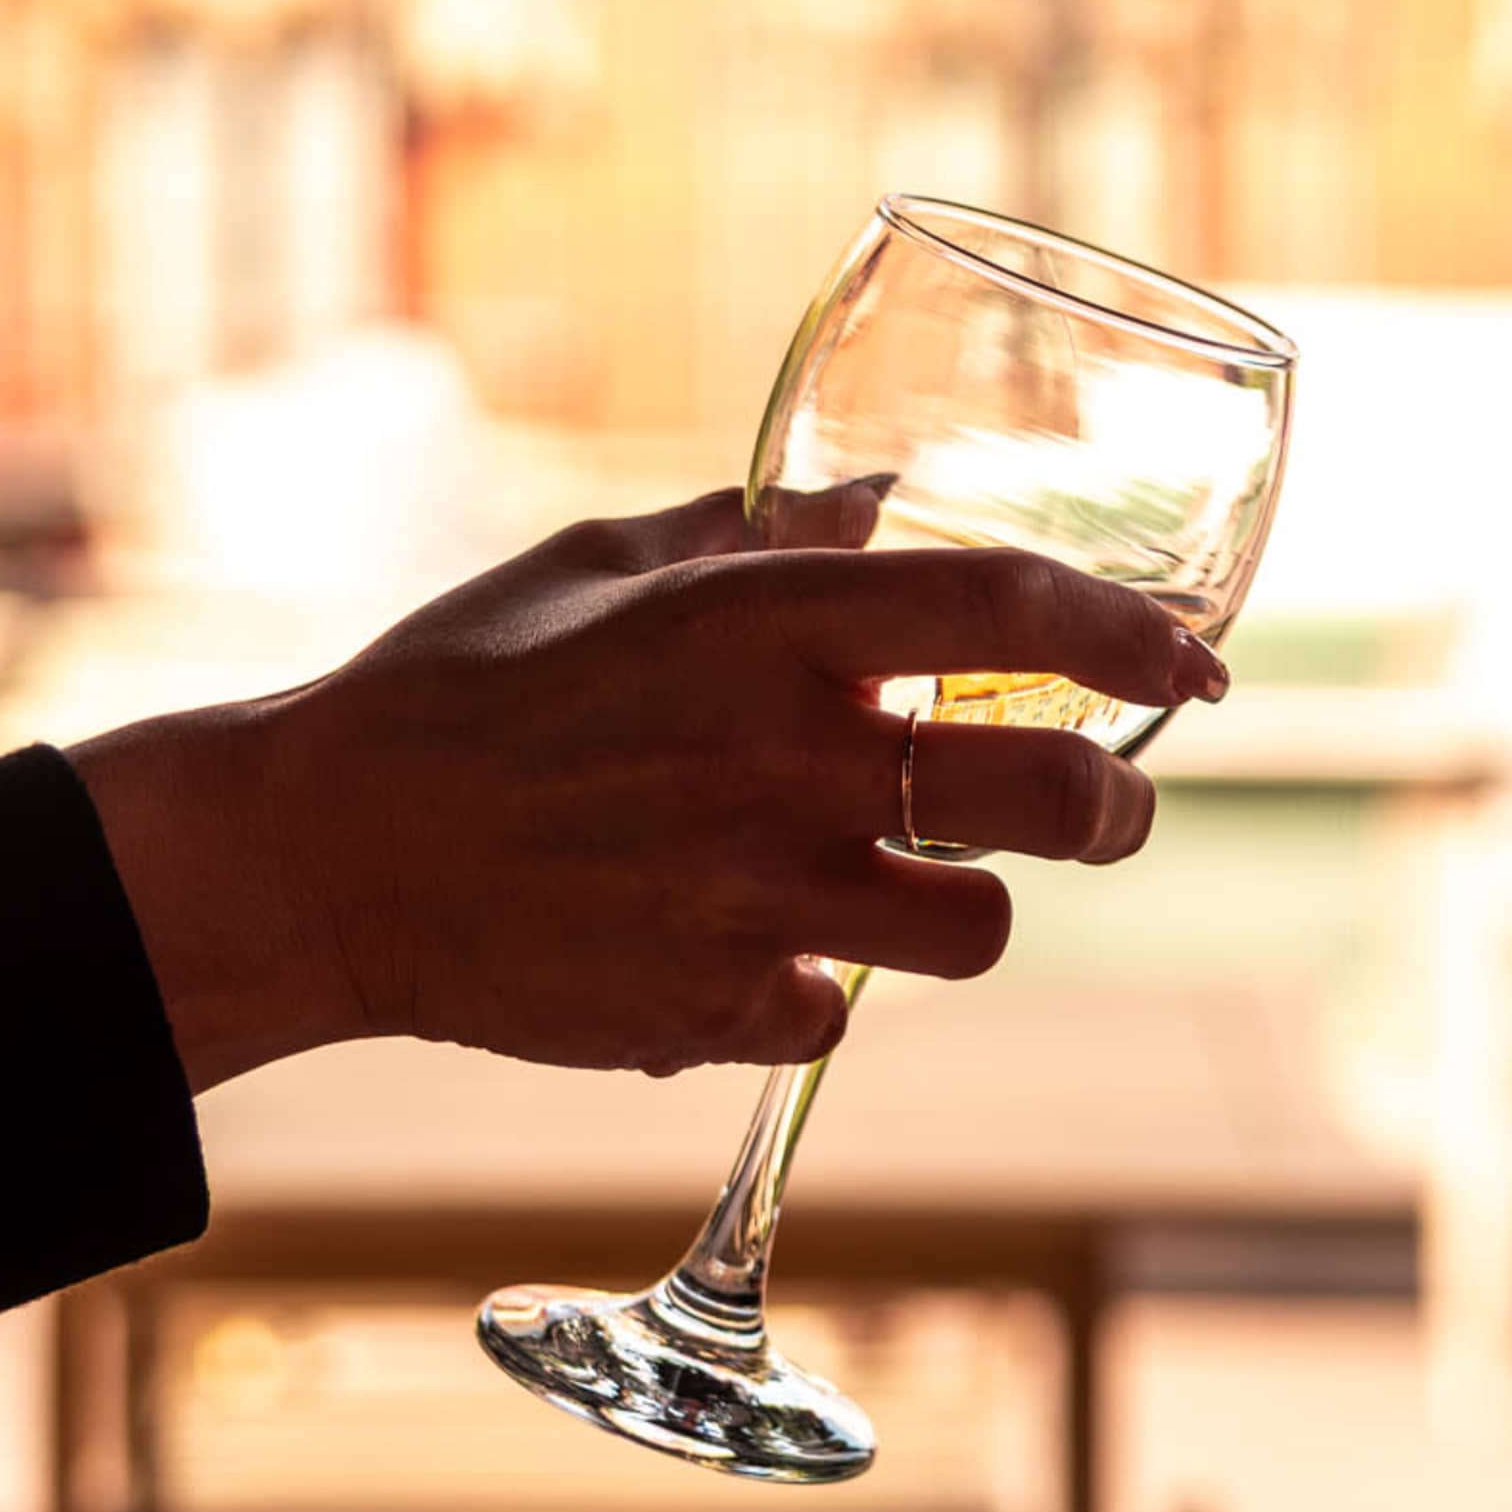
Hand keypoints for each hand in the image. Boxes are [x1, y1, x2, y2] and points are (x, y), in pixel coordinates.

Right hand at [70, 489, 1222, 1095]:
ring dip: (967, 909)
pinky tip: (752, 946)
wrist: (319, 857)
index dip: (1135, 640)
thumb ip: (755, 533)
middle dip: (1118, 806)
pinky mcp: (717, 1012)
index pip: (1015, 615)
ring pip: (975, 930)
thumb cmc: (452, 688)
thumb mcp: (598, 567)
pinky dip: (818, 987)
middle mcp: (786, 761)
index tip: (1193, 664)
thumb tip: (879, 499)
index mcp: (764, 625)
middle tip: (1113, 805)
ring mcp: (759, 898)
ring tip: (914, 885)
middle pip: (1055, 799)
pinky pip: (840, 1012)